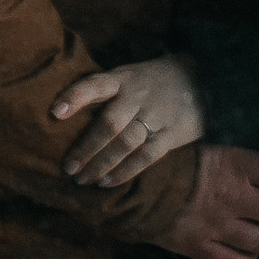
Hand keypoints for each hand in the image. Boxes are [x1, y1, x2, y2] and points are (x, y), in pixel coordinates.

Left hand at [51, 52, 203, 185]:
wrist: (203, 79)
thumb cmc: (152, 81)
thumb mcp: (129, 75)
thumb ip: (104, 91)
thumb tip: (61, 112)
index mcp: (122, 79)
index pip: (95, 85)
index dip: (75, 97)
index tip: (55, 113)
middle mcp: (137, 96)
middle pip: (109, 123)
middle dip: (86, 148)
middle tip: (68, 168)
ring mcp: (156, 116)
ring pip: (125, 143)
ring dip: (102, 164)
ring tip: (83, 179)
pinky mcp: (172, 135)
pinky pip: (146, 156)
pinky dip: (125, 171)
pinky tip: (107, 182)